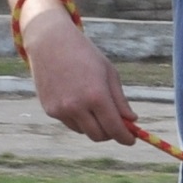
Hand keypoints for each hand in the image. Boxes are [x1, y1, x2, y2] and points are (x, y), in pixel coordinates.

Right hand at [20, 0, 139, 145]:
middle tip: (117, 127)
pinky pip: (71, 124)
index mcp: (96, 96)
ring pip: (85, 131)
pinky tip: (79, 101)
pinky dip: (79, 120)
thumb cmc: (85, 54)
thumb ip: (120, 100)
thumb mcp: (109, 73)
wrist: (50, 42)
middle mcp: (77, 106)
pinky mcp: (50, 110)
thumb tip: (131, 120)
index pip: (115, 128)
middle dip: (111, 134)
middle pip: (99, 136)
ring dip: (95, 126)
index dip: (126, 137)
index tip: (132, 140)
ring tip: (96, 108)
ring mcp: (61, 110)